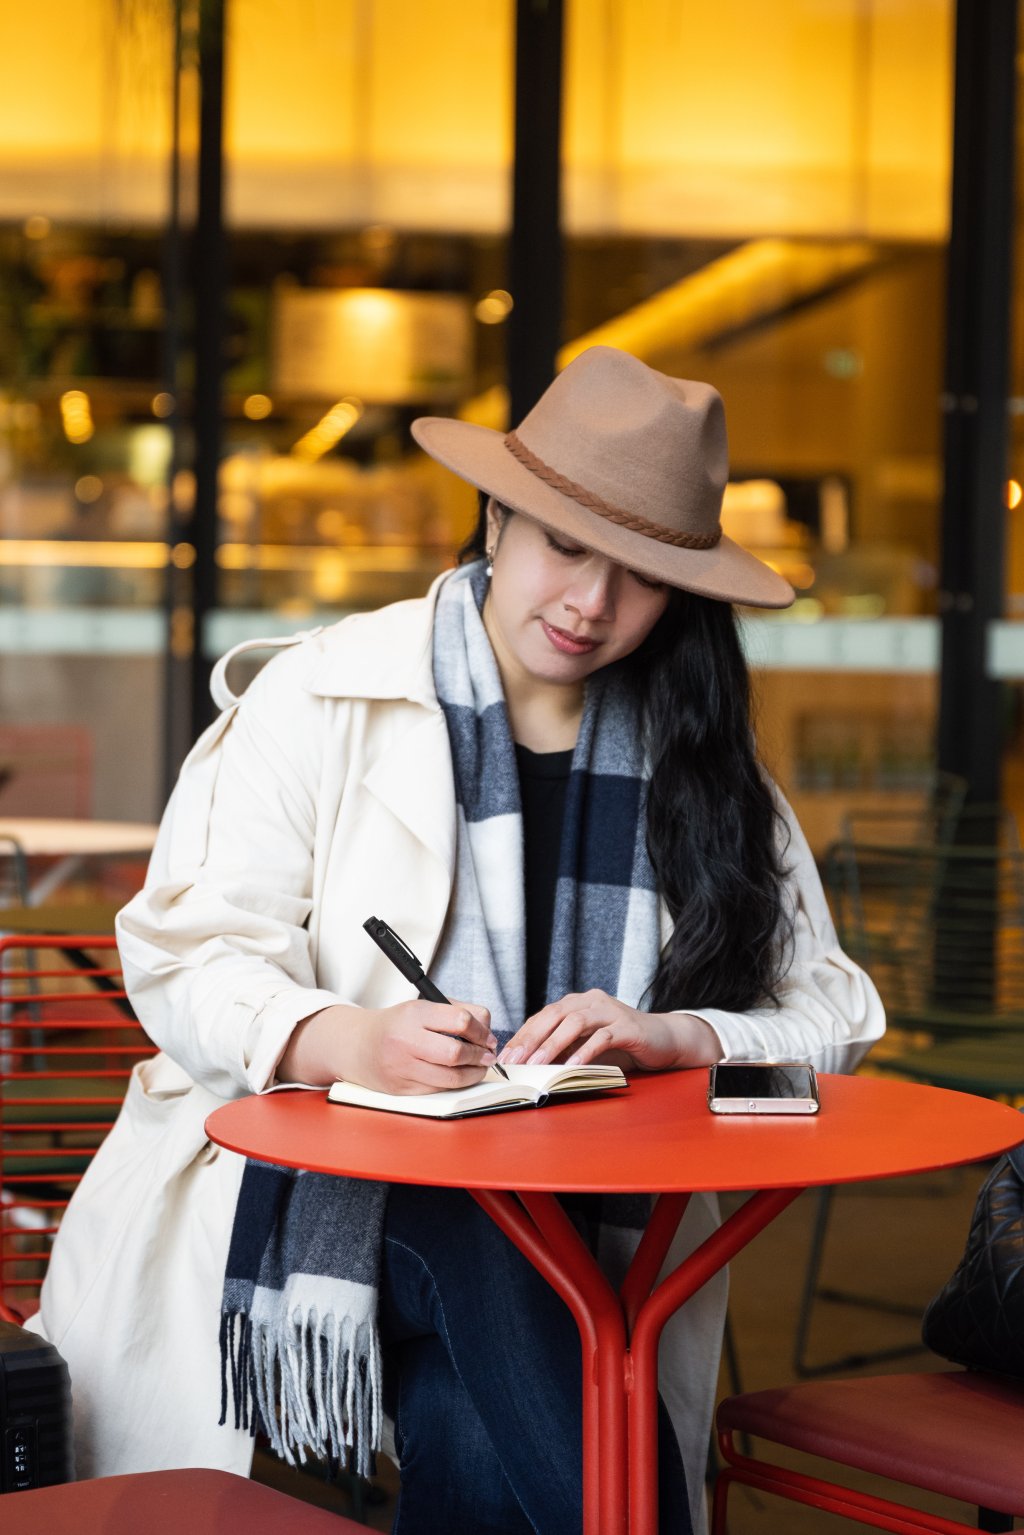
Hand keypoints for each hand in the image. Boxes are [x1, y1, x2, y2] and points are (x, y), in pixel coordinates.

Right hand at [278, 999, 496, 1093]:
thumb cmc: (395, 1026)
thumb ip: (457, 1012)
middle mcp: (406, 1040)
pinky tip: (459, 1076)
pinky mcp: (402, 1089)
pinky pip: (439, 1090)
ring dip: (473, 1074)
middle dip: (480, 1056)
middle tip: (488, 1055)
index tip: (488, 1037)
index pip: (460, 1020)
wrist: (357, 1046)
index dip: (482, 1031)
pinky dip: (455, 1084)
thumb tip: (487, 1028)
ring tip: (478, 1067)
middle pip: (457, 1052)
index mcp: (414, 1013)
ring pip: (451, 1077)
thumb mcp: (422, 1007)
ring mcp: (402, 1067)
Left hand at [497, 989, 721, 1072]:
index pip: (541, 1017)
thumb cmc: (621, 1044)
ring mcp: (610, 1011)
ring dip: (552, 1046)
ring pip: (574, 1023)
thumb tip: (529, 1067)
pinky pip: (602, 1037)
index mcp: (576, 1003)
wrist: (664, 1039)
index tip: (504, 1058)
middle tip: (513, 1063)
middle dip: (530, 1040)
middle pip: (553, 1016)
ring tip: (536, 1066)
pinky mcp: (627, 1026)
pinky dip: (585, 1052)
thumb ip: (563, 1049)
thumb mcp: (586, 1045)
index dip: (521, 1037)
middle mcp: (590, 1001)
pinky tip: (572, 1066)